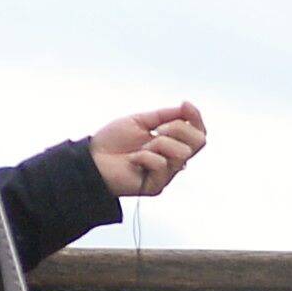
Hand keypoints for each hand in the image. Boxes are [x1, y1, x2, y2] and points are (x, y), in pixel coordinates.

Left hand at [89, 101, 208, 198]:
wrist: (92, 159)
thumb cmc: (112, 141)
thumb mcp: (140, 121)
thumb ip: (165, 115)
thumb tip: (187, 107)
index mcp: (172, 143)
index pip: (198, 133)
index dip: (196, 118)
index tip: (184, 104)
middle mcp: (174, 159)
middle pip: (199, 142)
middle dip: (178, 129)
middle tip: (156, 130)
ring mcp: (167, 174)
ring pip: (182, 153)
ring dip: (158, 144)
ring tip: (140, 148)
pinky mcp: (157, 185)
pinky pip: (162, 164)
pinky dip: (144, 157)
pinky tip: (132, 161)